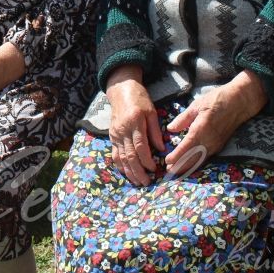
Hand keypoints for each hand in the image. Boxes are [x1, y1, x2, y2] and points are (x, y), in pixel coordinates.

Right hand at [105, 65, 162, 185]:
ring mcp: (115, 134)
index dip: (147, 160)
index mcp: (134, 122)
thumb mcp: (151, 111)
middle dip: (138, 171)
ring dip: (129, 171)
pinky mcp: (112, 136)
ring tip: (137, 182)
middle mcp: (122, 130)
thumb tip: (161, 149)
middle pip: (129, 155)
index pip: (140, 146)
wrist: (120, 90)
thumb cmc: (139, 99)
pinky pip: (115, 154)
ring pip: (121, 157)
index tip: (155, 169)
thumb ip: (155, 131)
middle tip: (146, 182)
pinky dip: (120, 165)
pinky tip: (126, 173)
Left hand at [164, 70, 266, 177]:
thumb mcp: (196, 105)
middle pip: (193, 157)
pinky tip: (191, 166)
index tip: (167, 161)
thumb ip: (183, 118)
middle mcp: (210, 140)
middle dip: (181, 166)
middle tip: (168, 172)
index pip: (187, 146)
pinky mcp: (220, 145)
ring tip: (176, 172)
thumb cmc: (217, 99)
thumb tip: (170, 129)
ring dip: (188, 167)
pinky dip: (198, 163)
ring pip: (201, 159)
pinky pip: (207, 157)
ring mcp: (216, 144)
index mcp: (201, 128)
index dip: (177, 155)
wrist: (240, 101)